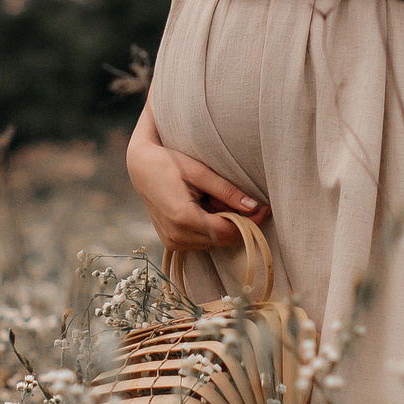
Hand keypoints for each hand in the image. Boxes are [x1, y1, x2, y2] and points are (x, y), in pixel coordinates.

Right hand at [126, 127, 268, 253]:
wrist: (139, 166)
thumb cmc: (168, 162)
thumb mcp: (198, 171)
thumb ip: (226, 190)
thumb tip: (253, 205)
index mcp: (183, 217)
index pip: (226, 232)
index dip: (249, 223)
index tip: (264, 209)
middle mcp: (176, 235)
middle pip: (221, 240)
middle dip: (238, 223)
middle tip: (248, 201)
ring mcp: (171, 241)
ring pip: (213, 242)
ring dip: (224, 225)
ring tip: (219, 199)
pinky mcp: (170, 241)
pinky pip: (200, 240)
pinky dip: (211, 227)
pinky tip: (208, 207)